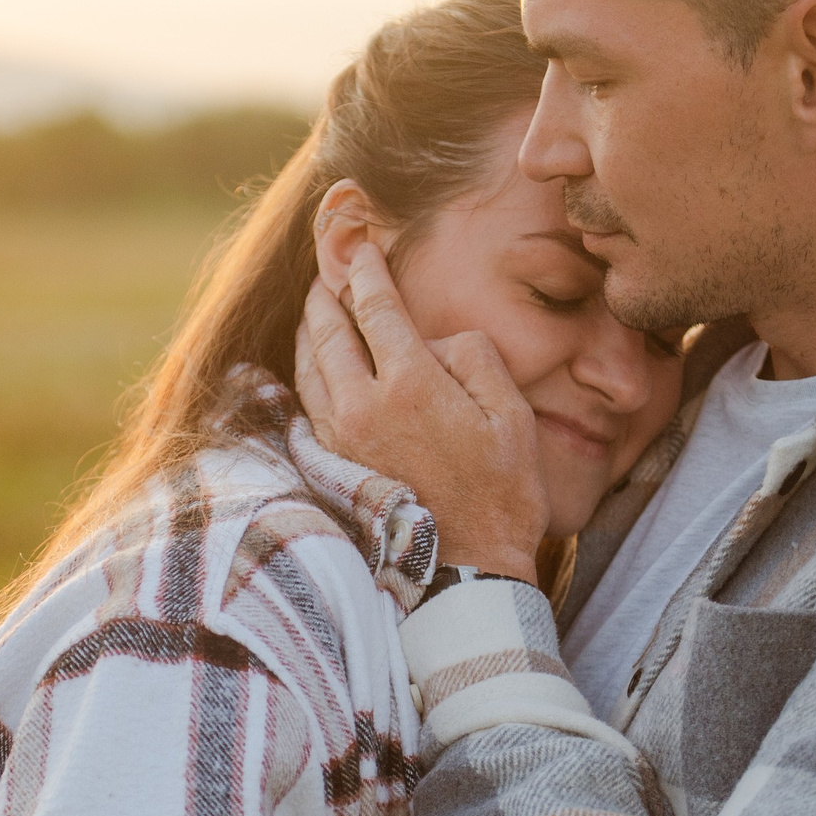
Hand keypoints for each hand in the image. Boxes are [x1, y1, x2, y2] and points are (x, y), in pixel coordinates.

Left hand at [293, 242, 549, 582]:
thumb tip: (435, 340)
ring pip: (307, 366)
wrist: (467, 571)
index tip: (361, 243)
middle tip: (328, 266)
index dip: (365, 268)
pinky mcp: (330, 465)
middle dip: (326, 291)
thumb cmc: (502, 493)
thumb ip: (473, 358)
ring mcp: (339, 438)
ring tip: (316, 308)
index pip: (374, 306)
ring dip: (309, 329)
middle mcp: (361, 406)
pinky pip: (305, 404)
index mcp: (409, 384)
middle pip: (327, 329)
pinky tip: (311, 366)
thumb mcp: (510, 415)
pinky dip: (304, 373)